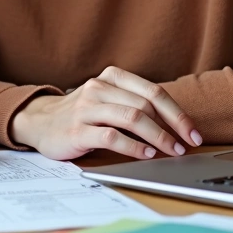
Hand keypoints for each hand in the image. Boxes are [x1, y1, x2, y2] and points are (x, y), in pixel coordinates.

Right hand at [7, 66, 200, 161]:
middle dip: (172, 128)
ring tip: (171, 152)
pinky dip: (134, 147)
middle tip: (185, 146)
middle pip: (147, 105)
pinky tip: (145, 155)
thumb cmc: (81, 114)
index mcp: (112, 77)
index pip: (154, 92)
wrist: (38, 122)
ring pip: (132, 118)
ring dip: (158, 137)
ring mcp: (87, 108)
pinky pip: (112, 137)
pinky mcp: (78, 130)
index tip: (193, 133)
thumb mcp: (106, 99)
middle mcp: (99, 88)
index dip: (178, 114)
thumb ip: (134, 104)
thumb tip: (175, 126)